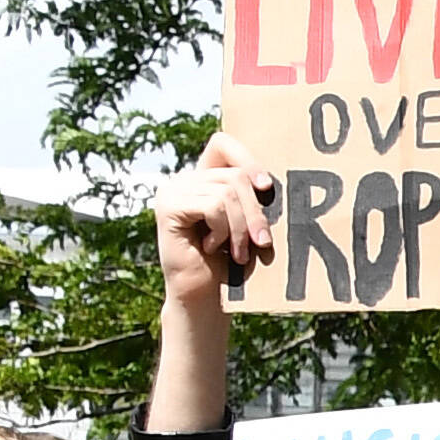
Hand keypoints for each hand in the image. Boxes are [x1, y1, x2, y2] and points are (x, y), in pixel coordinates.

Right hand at [154, 136, 275, 311]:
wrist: (204, 295)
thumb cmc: (230, 263)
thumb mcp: (247, 224)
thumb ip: (252, 198)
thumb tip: (271, 180)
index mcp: (205, 178)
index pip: (222, 143)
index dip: (247, 158)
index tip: (266, 187)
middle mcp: (186, 179)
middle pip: (235, 175)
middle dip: (255, 211)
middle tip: (262, 242)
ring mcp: (174, 190)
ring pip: (227, 192)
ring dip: (241, 228)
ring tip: (238, 252)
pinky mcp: (169, 205)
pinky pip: (213, 206)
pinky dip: (223, 230)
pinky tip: (212, 246)